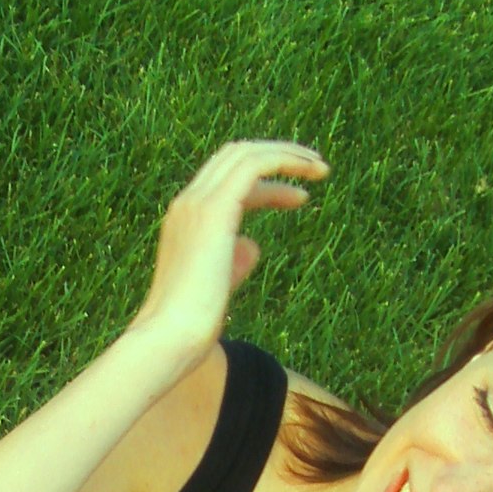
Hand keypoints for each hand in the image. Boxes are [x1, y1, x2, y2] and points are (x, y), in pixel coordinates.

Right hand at [128, 140, 328, 370]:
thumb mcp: (218, 288)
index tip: (298, 198)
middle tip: (316, 168)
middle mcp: (188, 203)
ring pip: (246, 154)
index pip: (227, 180)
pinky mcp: (214, 209)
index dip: (266, 184)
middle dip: (277, 156)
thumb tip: (253, 246)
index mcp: (185, 220)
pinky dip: (284, 161)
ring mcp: (198, 203)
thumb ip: (234, 263)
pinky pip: (254, 166)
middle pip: (235, 156)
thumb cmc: (192, 326)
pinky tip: (310, 172)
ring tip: (322, 168)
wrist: (171, 337)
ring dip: (287, 155)